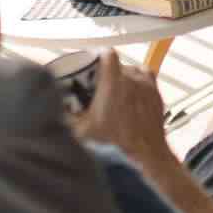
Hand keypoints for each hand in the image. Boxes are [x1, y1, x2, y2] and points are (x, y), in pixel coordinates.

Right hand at [67, 51, 169, 165]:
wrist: (145, 158)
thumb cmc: (117, 146)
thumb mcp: (81, 131)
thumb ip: (65, 117)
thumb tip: (54, 110)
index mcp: (114, 82)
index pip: (108, 54)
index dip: (98, 56)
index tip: (92, 62)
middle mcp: (133, 81)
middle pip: (120, 64)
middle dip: (109, 72)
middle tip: (99, 86)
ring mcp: (148, 88)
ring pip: (136, 70)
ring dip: (126, 77)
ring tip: (116, 90)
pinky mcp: (158, 98)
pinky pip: (149, 82)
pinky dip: (140, 85)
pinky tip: (132, 98)